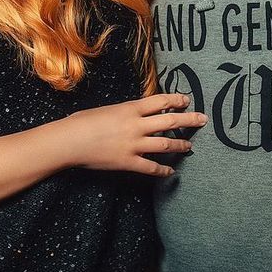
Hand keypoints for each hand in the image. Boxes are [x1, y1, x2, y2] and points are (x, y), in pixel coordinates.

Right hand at [65, 92, 206, 176]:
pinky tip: (170, 172)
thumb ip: (123, 112)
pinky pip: (151, 167)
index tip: (187, 100)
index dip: (176, 100)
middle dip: (189, 119)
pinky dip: (162, 170)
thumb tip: (134, 113)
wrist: (69, 140)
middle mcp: (136, 125)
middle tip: (202, 119)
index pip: (160, 101)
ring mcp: (133, 144)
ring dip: (180, 144)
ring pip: (165, 143)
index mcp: (130, 108)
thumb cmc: (81, 122)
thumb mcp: (106, 110)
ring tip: (190, 146)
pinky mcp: (128, 161)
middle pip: (170, 120)